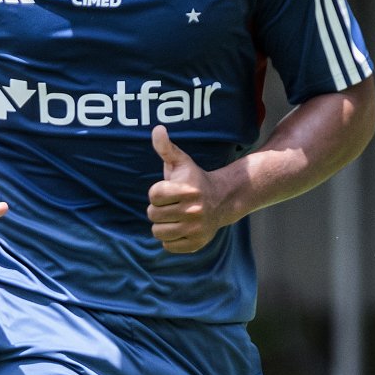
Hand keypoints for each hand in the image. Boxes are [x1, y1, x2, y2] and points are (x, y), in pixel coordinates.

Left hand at [146, 125, 223, 252]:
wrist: (221, 199)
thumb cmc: (193, 179)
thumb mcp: (180, 161)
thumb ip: (165, 147)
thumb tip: (157, 129)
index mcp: (187, 189)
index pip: (153, 195)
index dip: (157, 192)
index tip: (169, 190)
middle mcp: (193, 210)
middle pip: (152, 215)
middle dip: (158, 209)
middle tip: (172, 204)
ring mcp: (196, 228)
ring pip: (158, 232)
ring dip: (162, 224)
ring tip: (174, 216)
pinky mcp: (197, 243)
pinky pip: (168, 246)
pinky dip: (170, 238)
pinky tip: (181, 227)